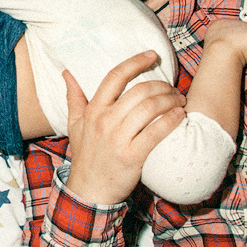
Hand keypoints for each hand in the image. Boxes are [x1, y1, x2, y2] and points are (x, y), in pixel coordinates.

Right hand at [63, 52, 185, 205]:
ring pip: (150, 108)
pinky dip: (172, 120)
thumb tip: (67, 73)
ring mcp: (118, 139)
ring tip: (179, 101)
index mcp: (93, 111)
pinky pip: (157, 131)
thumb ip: (74, 98)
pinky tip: (179, 116)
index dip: (135, 62)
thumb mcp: (74, 126)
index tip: (151, 55)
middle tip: (173, 88)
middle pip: (139, 91)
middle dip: (162, 85)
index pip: (115, 77)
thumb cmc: (86, 157)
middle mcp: (105, 121)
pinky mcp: (133, 156)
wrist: (89, 192)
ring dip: (170, 100)